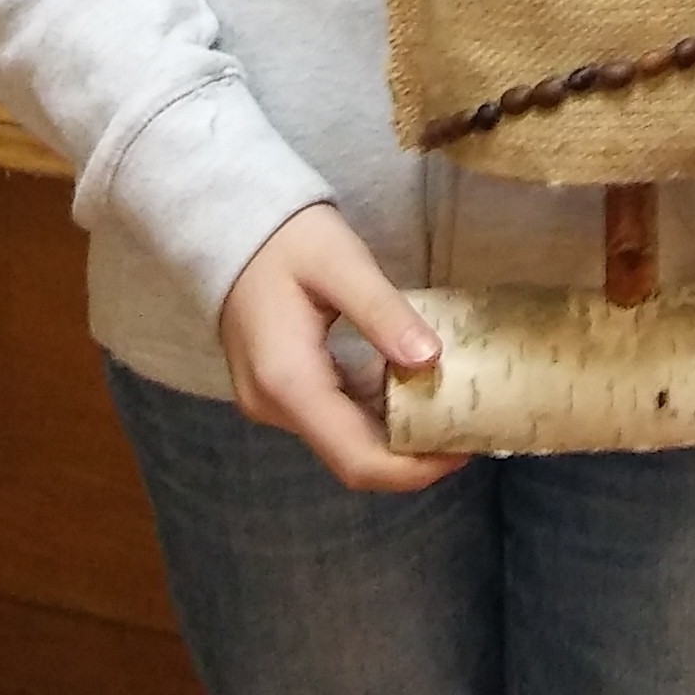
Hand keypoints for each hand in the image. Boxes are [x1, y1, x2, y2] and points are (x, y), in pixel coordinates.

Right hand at [218, 204, 462, 494]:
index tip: (463, 449)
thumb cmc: (287, 238)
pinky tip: (408, 391)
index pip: (356, 457)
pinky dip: (373, 416)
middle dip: (412, 456)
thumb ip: (382, 313)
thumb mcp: (342, 262)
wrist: (229, 225)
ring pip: (343, 442)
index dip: (413, 468)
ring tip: (447, 412)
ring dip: (395, 437)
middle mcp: (274, 406)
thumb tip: (431, 360)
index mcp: (288, 382)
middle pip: (351, 457)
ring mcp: (272, 403)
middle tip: (466, 430)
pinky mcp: (278, 392)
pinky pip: (332, 420)